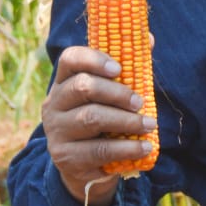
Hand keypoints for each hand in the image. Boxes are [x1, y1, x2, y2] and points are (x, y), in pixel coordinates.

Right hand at [41, 46, 155, 205]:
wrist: (85, 166)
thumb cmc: (104, 121)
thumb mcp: (112, 96)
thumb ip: (128, 69)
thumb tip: (151, 39)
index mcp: (65, 82)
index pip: (70, 59)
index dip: (94, 58)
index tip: (119, 68)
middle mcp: (54, 104)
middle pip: (82, 86)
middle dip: (117, 92)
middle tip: (140, 102)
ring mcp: (57, 131)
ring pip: (91, 118)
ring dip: (126, 120)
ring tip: (149, 125)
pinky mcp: (66, 157)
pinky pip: (98, 150)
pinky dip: (127, 148)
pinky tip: (145, 146)